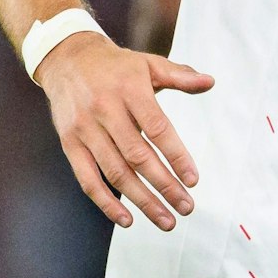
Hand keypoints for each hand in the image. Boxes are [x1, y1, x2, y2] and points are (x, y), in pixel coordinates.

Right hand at [36, 31, 214, 229]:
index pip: (157, 128)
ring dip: (142, 201)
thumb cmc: (116, 66)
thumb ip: (180, 75)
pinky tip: (127, 218)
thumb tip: (210, 82)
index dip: (176, 156)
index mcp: (130, 90)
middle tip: (186, 207)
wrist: (67, 58)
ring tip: (165, 219)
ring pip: (115, 172)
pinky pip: (87, 179)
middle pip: (138, 156)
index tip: (193, 180)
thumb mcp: (148, 63)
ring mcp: (85, 129)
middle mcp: (106, 110)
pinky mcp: (69, 143)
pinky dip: (106, 202)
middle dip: (164, 186)